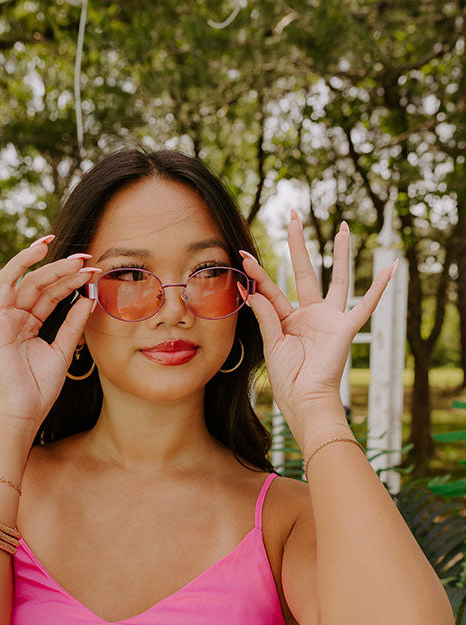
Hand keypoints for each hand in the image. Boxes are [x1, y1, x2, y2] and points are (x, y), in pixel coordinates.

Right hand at [0, 238, 99, 431]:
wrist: (26, 411)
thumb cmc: (40, 387)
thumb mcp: (63, 350)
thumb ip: (73, 324)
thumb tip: (88, 297)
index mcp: (31, 321)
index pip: (50, 292)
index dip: (70, 279)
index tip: (91, 269)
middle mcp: (15, 317)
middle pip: (36, 283)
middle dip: (58, 268)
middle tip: (83, 257)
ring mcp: (1, 321)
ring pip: (13, 283)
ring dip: (28, 263)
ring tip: (46, 246)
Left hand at [240, 212, 397, 432]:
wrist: (304, 398)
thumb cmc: (287, 377)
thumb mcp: (271, 343)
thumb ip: (264, 314)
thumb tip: (250, 288)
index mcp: (288, 319)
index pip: (272, 289)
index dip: (257, 273)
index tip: (243, 256)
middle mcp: (310, 314)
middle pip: (305, 271)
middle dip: (298, 245)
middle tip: (293, 216)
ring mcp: (330, 318)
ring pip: (338, 279)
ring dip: (339, 254)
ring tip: (342, 228)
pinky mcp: (346, 328)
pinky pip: (366, 305)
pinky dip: (380, 287)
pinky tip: (392, 267)